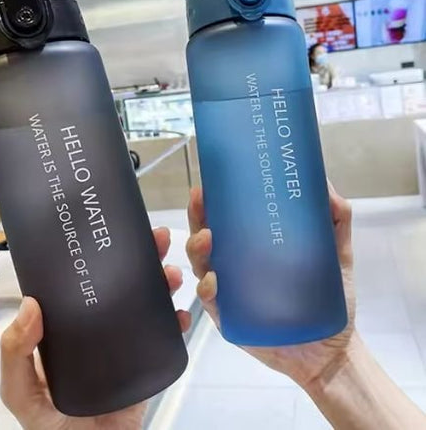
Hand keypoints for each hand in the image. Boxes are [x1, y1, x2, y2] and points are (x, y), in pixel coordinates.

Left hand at [0, 227, 190, 429]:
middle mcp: (100, 327)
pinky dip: (178, 321)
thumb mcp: (22, 391)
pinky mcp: (147, 362)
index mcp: (71, 326)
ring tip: (172, 272)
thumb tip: (30, 303)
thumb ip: (16, 354)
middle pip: (125, 284)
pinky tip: (182, 313)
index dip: (100, 255)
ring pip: (149, 302)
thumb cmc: (52, 426)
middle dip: (144, 258)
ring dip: (164, 282)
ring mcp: (126, 343)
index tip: (114, 232)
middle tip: (158, 239)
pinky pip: (166, 337)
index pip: (86, 282)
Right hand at [186, 183, 355, 389]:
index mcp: (253, 248)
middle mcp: (235, 267)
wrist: (332, 349)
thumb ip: (336, 221)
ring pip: (201, 266)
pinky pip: (211, 302)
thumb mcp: (336, 254)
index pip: (225, 220)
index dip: (212, 202)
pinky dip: (208, 289)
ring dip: (197, 249)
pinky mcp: (230, 319)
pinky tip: (214, 280)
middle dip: (197, 217)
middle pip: (205, 237)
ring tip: (207, 238)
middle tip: (200, 201)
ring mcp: (230, 292)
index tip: (208, 184)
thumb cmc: (330, 299)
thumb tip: (326, 184)